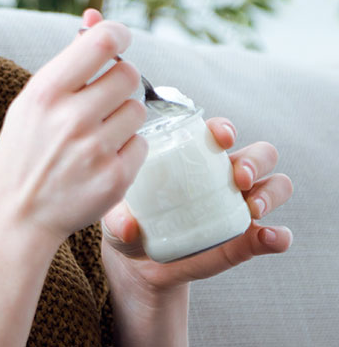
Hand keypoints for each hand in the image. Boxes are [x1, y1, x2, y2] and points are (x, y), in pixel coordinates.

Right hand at [0, 9, 147, 246]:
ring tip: (97, 134)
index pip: (103, 42)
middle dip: (120, 81)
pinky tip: (101, 159)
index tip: (118, 40)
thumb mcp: (30, 102)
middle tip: (102, 98)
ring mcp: (95, 150)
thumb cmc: (23, 151)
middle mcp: (71, 118)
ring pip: (138, 109)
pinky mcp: (115, 178)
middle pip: (128, 74)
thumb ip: (67, 62)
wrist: (17, 214)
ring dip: (124, 117)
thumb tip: (95, 17)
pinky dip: (126, 149)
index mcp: (45, 93)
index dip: (117, 34)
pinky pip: (141, 144)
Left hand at [101, 118, 293, 293]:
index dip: (224, 128)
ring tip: (254, 208)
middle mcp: (223, 177)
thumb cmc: (129, 222)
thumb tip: (127, 225)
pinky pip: (275, 235)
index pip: (218, 132)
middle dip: (255, 161)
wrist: (139, 264)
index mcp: (193, 158)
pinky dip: (278, 236)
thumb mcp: (116, 217)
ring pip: (276, 185)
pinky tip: (269, 239)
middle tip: (239, 177)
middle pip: (259, 154)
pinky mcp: (247, 241)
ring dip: (271, 193)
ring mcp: (240, 207)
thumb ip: (118, 217)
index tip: (221, 137)